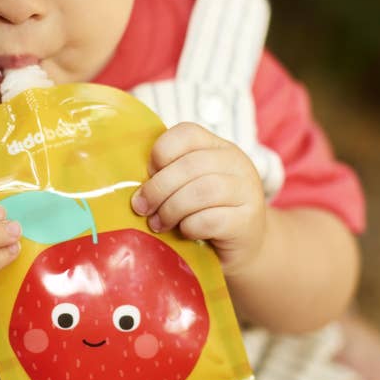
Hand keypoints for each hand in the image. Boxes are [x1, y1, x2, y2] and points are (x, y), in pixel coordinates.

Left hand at [130, 122, 266, 274]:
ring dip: (170, 209)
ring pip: (201, 191)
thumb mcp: (188, 186)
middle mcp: (236, 163)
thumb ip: (169, 176)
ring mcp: (246, 191)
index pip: (187, 133)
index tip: (148, 175)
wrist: (244, 246)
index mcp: (218, 147)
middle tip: (141, 207)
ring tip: (157, 223)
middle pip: (191, 165)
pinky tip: (184, 233)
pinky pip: (211, 220)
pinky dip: (189, 227)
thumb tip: (133, 184)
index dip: (160, 153)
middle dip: (158, 188)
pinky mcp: (247, 222)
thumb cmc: (206, 213)